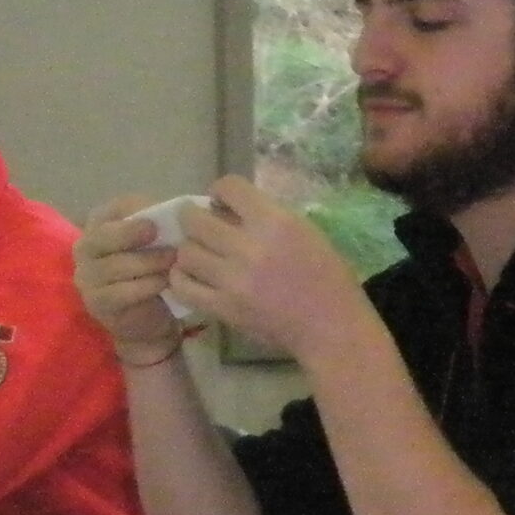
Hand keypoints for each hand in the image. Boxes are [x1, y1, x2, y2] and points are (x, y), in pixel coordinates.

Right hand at [73, 195, 185, 362]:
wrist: (149, 318)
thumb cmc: (154, 270)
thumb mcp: (158, 242)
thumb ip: (160, 222)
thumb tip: (179, 208)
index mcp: (100, 224)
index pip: (112, 210)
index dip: (135, 211)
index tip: (158, 217)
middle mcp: (85, 247)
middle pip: (103, 235)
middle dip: (132, 234)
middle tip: (159, 234)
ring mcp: (86, 276)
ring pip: (114, 265)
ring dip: (148, 262)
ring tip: (172, 261)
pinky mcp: (96, 302)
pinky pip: (120, 291)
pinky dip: (146, 285)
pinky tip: (164, 282)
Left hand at [164, 176, 369, 361]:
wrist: (331, 327)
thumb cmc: (328, 277)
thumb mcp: (307, 233)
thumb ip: (268, 217)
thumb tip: (228, 210)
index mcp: (275, 222)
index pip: (228, 186)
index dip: (221, 191)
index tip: (224, 203)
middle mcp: (249, 247)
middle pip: (194, 220)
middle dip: (197, 219)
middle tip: (206, 229)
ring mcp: (233, 280)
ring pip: (185, 253)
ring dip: (191, 251)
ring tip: (204, 256)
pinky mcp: (224, 308)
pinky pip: (183, 286)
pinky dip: (183, 279)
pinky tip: (196, 278)